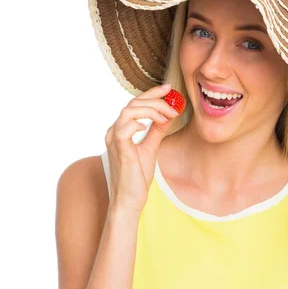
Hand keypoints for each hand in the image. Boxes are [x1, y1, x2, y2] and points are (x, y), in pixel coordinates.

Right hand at [105, 83, 180, 213]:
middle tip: (173, 107)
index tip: (169, 89)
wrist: (130, 199)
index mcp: (121, 130)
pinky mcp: (119, 150)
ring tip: (165, 118)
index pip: (135, 104)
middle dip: (155, 101)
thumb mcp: (150, 148)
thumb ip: (156, 131)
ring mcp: (114, 140)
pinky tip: (147, 126)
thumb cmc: (137, 177)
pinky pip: (123, 128)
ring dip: (150, 110)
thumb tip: (167, 115)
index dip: (152, 94)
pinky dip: (136, 123)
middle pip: (133, 103)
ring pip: (129, 111)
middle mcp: (114, 131)